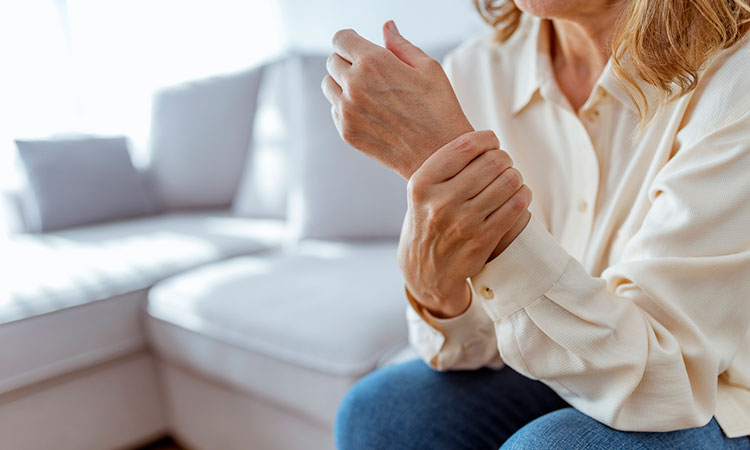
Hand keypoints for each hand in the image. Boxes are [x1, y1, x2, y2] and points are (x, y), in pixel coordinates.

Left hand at [321, 20, 472, 178]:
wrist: (438, 157)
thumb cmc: (440, 111)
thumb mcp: (428, 69)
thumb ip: (401, 45)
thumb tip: (386, 27)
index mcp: (374, 62)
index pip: (341, 38)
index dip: (351, 40)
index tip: (359, 46)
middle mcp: (354, 85)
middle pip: (332, 60)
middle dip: (348, 60)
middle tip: (370, 72)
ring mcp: (347, 110)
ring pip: (328, 85)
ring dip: (343, 83)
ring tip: (370, 92)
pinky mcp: (347, 132)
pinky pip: (335, 109)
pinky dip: (346, 107)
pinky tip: (372, 112)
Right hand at [398, 131, 531, 318]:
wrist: (425, 270)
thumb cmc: (428, 219)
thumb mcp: (422, 191)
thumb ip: (447, 165)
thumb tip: (487, 141)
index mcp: (422, 184)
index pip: (467, 146)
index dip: (487, 139)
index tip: (490, 144)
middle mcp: (440, 203)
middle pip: (493, 162)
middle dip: (503, 158)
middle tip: (502, 164)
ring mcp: (463, 223)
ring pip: (509, 181)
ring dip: (515, 176)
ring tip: (509, 180)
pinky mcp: (483, 239)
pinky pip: (516, 205)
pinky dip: (522, 195)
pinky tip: (517, 195)